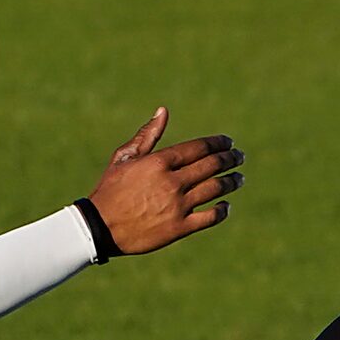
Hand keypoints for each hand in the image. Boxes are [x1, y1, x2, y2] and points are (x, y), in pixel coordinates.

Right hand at [87, 107, 244, 255]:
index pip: (199, 147)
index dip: (218, 143)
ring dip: (232, 181)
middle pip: (212, 165)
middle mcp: (172, 182)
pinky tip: (226, 205)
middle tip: (239, 157)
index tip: (228, 142)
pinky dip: (222, 210)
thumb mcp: (125, 158)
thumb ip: (147, 135)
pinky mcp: (179, 228)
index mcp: (159, 162)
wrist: (100, 228)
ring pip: (216, 189)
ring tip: (239, 178)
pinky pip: (210, 217)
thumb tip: (163, 111)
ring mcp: (178, 206)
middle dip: (230, 159)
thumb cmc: (110, 190)